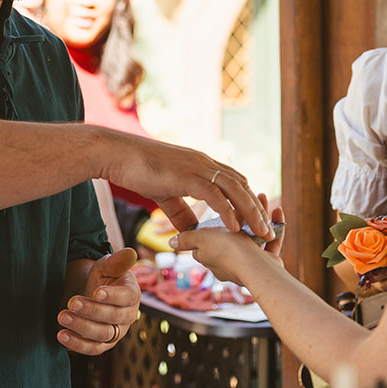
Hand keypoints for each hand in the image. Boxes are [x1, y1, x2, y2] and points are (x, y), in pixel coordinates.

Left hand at [57, 247, 139, 354]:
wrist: (94, 292)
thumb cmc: (104, 277)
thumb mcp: (108, 266)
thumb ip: (117, 261)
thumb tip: (131, 252)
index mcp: (132, 294)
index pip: (127, 297)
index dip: (113, 296)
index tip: (96, 292)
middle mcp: (128, 316)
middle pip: (113, 317)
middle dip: (91, 310)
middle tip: (71, 302)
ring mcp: (116, 332)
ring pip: (102, 334)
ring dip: (81, 327)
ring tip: (62, 317)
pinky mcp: (103, 344)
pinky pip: (92, 349)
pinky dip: (77, 344)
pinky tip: (61, 335)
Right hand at [97, 133, 272, 241]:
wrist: (118, 155)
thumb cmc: (138, 171)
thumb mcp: (165, 194)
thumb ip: (180, 212)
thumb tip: (191, 231)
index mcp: (202, 165)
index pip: (235, 182)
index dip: (248, 201)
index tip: (258, 220)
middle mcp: (204, 163)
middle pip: (241, 185)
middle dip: (257, 209)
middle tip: (268, 231)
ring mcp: (197, 167)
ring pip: (234, 189)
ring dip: (250, 212)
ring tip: (260, 232)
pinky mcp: (186, 175)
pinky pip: (213, 194)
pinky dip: (227, 210)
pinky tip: (234, 227)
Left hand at [173, 199, 285, 286]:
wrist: (256, 269)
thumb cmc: (227, 252)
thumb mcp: (201, 241)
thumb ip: (187, 240)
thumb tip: (172, 242)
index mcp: (214, 255)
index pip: (212, 237)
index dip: (216, 222)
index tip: (220, 205)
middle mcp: (232, 260)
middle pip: (237, 233)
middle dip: (243, 213)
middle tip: (248, 196)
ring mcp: (252, 262)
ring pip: (256, 234)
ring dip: (259, 214)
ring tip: (262, 196)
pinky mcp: (269, 263)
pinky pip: (272, 242)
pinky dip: (276, 226)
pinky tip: (278, 211)